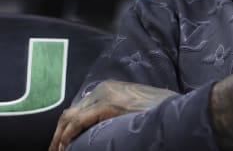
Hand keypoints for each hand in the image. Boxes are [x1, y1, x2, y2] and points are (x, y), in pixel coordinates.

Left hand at [49, 80, 177, 150]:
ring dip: (60, 138)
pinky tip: (65, 147)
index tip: (62, 145)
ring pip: (70, 118)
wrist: (174, 109)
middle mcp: (102, 88)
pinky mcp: (108, 105)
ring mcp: (104, 95)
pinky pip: (79, 122)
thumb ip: (114, 114)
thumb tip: (100, 129)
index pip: (78, 108)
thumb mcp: (131, 110)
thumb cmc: (157, 112)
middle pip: (70, 112)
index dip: (67, 128)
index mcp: (108, 88)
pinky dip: (68, 136)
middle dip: (59, 134)